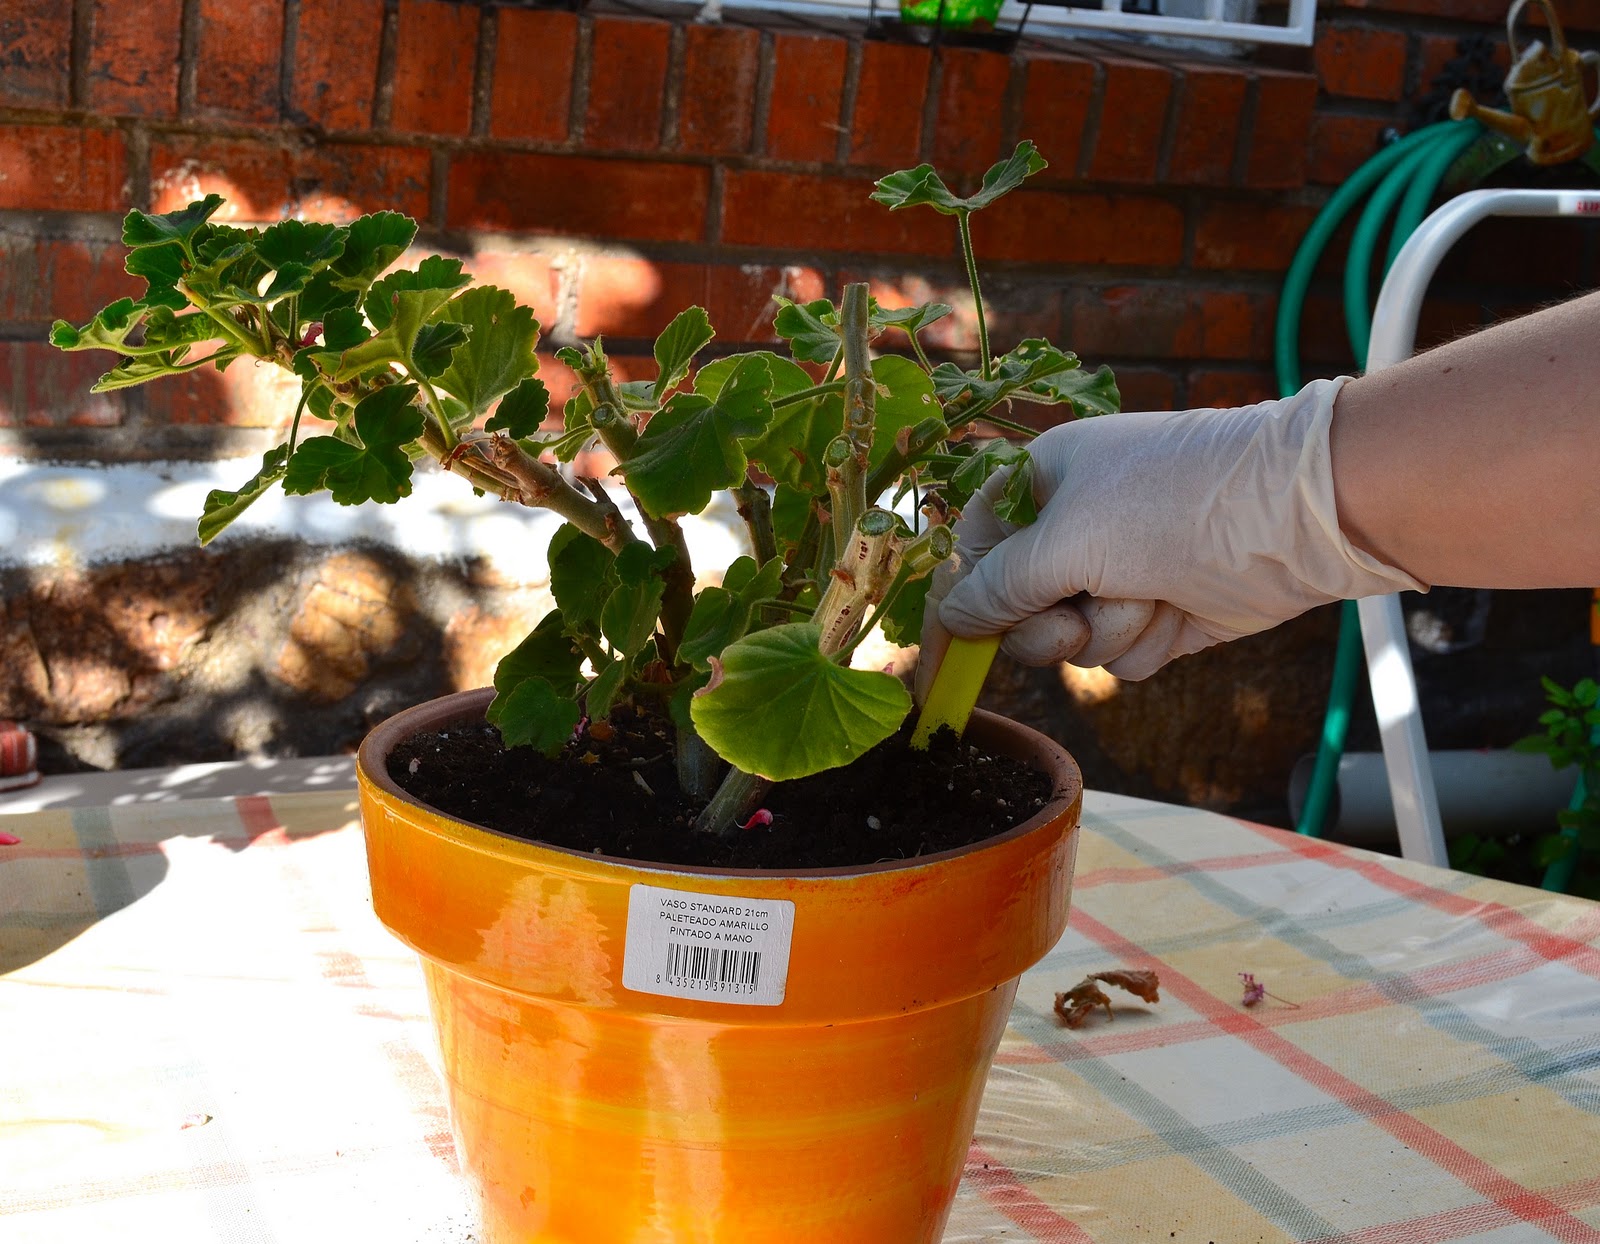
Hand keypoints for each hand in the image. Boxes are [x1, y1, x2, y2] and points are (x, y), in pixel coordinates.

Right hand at [917, 378, 1425, 694]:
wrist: (1297, 518)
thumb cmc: (1172, 502)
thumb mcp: (1066, 539)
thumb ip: (998, 586)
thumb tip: (949, 619)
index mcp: (1040, 483)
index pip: (973, 549)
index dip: (963, 599)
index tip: (950, 650)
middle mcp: (1075, 528)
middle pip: (1016, 610)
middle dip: (1048, 623)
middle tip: (1077, 612)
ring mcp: (1119, 574)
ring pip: (1071, 642)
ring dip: (1108, 630)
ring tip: (1152, 592)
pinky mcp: (1160, 615)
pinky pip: (1122, 658)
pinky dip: (1147, 644)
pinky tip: (1180, 611)